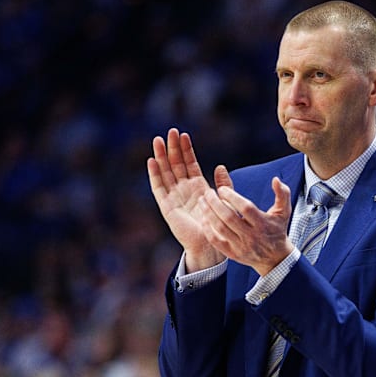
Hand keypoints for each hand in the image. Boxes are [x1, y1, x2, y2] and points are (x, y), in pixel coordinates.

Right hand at [147, 128, 227, 271]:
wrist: (209, 246)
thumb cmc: (217, 225)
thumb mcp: (223, 201)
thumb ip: (223, 184)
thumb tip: (220, 166)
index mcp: (198, 187)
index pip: (189, 163)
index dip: (186, 150)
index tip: (184, 135)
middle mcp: (184, 190)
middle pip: (176, 164)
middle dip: (173, 148)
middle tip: (171, 131)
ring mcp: (174, 197)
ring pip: (165, 172)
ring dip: (162, 156)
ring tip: (158, 140)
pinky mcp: (167, 207)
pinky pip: (159, 188)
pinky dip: (155, 174)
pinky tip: (152, 161)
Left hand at [199, 173, 294, 275]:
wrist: (274, 258)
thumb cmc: (277, 230)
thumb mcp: (284, 212)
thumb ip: (282, 194)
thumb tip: (275, 179)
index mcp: (263, 224)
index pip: (245, 208)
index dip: (232, 197)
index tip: (222, 189)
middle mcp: (252, 236)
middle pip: (229, 217)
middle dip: (215, 203)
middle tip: (208, 192)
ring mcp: (241, 246)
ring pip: (220, 228)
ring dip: (208, 213)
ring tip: (202, 201)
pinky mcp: (233, 254)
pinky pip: (216, 241)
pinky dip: (207, 229)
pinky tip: (203, 218)